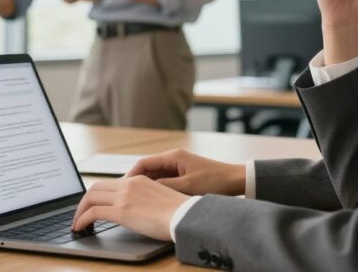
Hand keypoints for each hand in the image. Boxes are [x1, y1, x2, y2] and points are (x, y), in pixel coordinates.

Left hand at [72, 176, 188, 241]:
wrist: (185, 216)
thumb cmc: (179, 212)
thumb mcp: (160, 198)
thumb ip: (145, 198)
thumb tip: (138, 209)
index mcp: (138, 180)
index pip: (110, 184)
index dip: (98, 194)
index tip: (93, 204)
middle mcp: (129, 184)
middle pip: (96, 187)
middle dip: (84, 201)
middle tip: (81, 213)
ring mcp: (124, 196)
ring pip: (91, 197)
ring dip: (80, 210)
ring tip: (77, 223)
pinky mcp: (121, 211)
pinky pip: (93, 212)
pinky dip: (83, 219)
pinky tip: (81, 227)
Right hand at [126, 149, 245, 196]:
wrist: (236, 180)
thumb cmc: (214, 182)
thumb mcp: (187, 187)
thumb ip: (165, 187)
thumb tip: (144, 190)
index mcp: (172, 157)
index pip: (143, 163)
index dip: (130, 176)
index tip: (121, 188)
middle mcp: (173, 158)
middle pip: (147, 169)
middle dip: (136, 182)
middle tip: (125, 196)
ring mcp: (178, 166)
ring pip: (155, 176)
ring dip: (146, 186)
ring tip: (135, 200)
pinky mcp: (183, 174)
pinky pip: (164, 180)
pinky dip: (157, 189)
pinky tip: (152, 200)